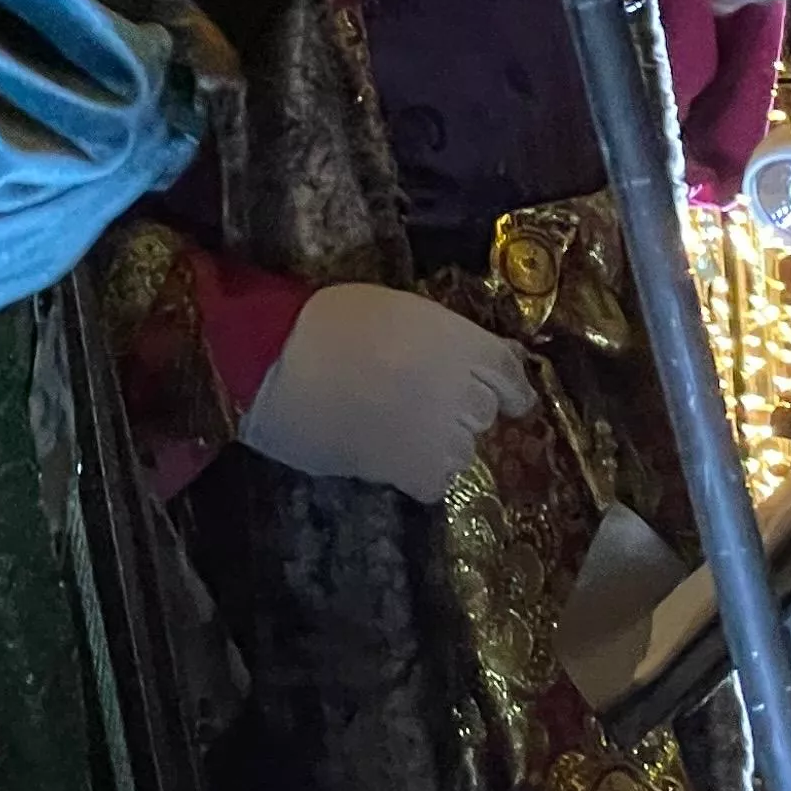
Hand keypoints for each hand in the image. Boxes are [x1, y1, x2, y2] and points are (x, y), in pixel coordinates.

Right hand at [236, 282, 535, 501]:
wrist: (280, 361)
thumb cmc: (330, 321)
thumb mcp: (401, 309)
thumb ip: (447, 336)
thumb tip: (486, 357)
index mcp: (462, 342)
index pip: (510, 373)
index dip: (510, 387)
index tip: (508, 396)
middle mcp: (465, 389)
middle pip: (484, 412)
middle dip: (461, 408)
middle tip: (420, 401)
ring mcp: (444, 435)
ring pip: (463, 450)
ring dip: (440, 441)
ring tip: (397, 427)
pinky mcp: (416, 472)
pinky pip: (436, 481)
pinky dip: (418, 472)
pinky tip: (388, 454)